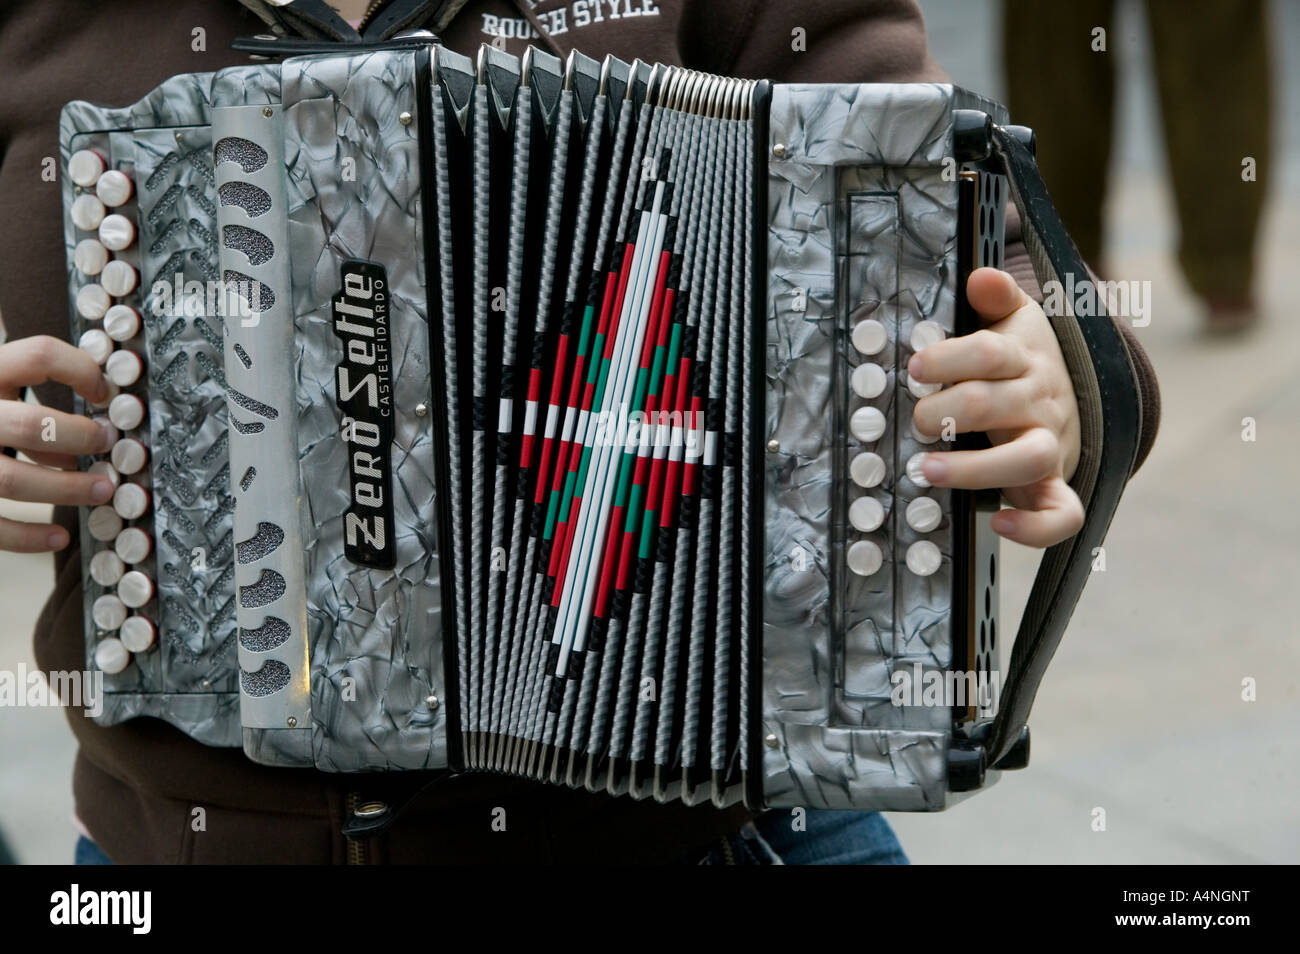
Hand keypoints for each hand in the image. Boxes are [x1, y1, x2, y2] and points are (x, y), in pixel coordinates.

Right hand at [0, 335, 116, 551]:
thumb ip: (35, 404)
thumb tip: (94, 435)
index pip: (38, 355)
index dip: (82, 371)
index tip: (104, 394)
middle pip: (30, 425)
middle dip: (79, 437)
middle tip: (105, 443)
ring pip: (12, 481)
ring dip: (67, 489)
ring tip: (101, 489)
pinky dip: (30, 536)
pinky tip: (59, 536)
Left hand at [909, 267, 1082, 547]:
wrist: (1074, 398)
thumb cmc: (1023, 362)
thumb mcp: (1015, 320)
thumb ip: (997, 299)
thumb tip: (981, 276)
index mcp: (1024, 359)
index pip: (990, 353)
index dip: (951, 358)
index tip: (916, 367)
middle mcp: (1038, 401)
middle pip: (995, 403)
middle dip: (949, 410)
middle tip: (918, 420)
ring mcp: (1048, 444)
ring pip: (1026, 458)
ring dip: (975, 468)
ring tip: (929, 470)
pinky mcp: (1055, 484)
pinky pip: (1060, 512)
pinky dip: (1036, 527)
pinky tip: (1002, 524)